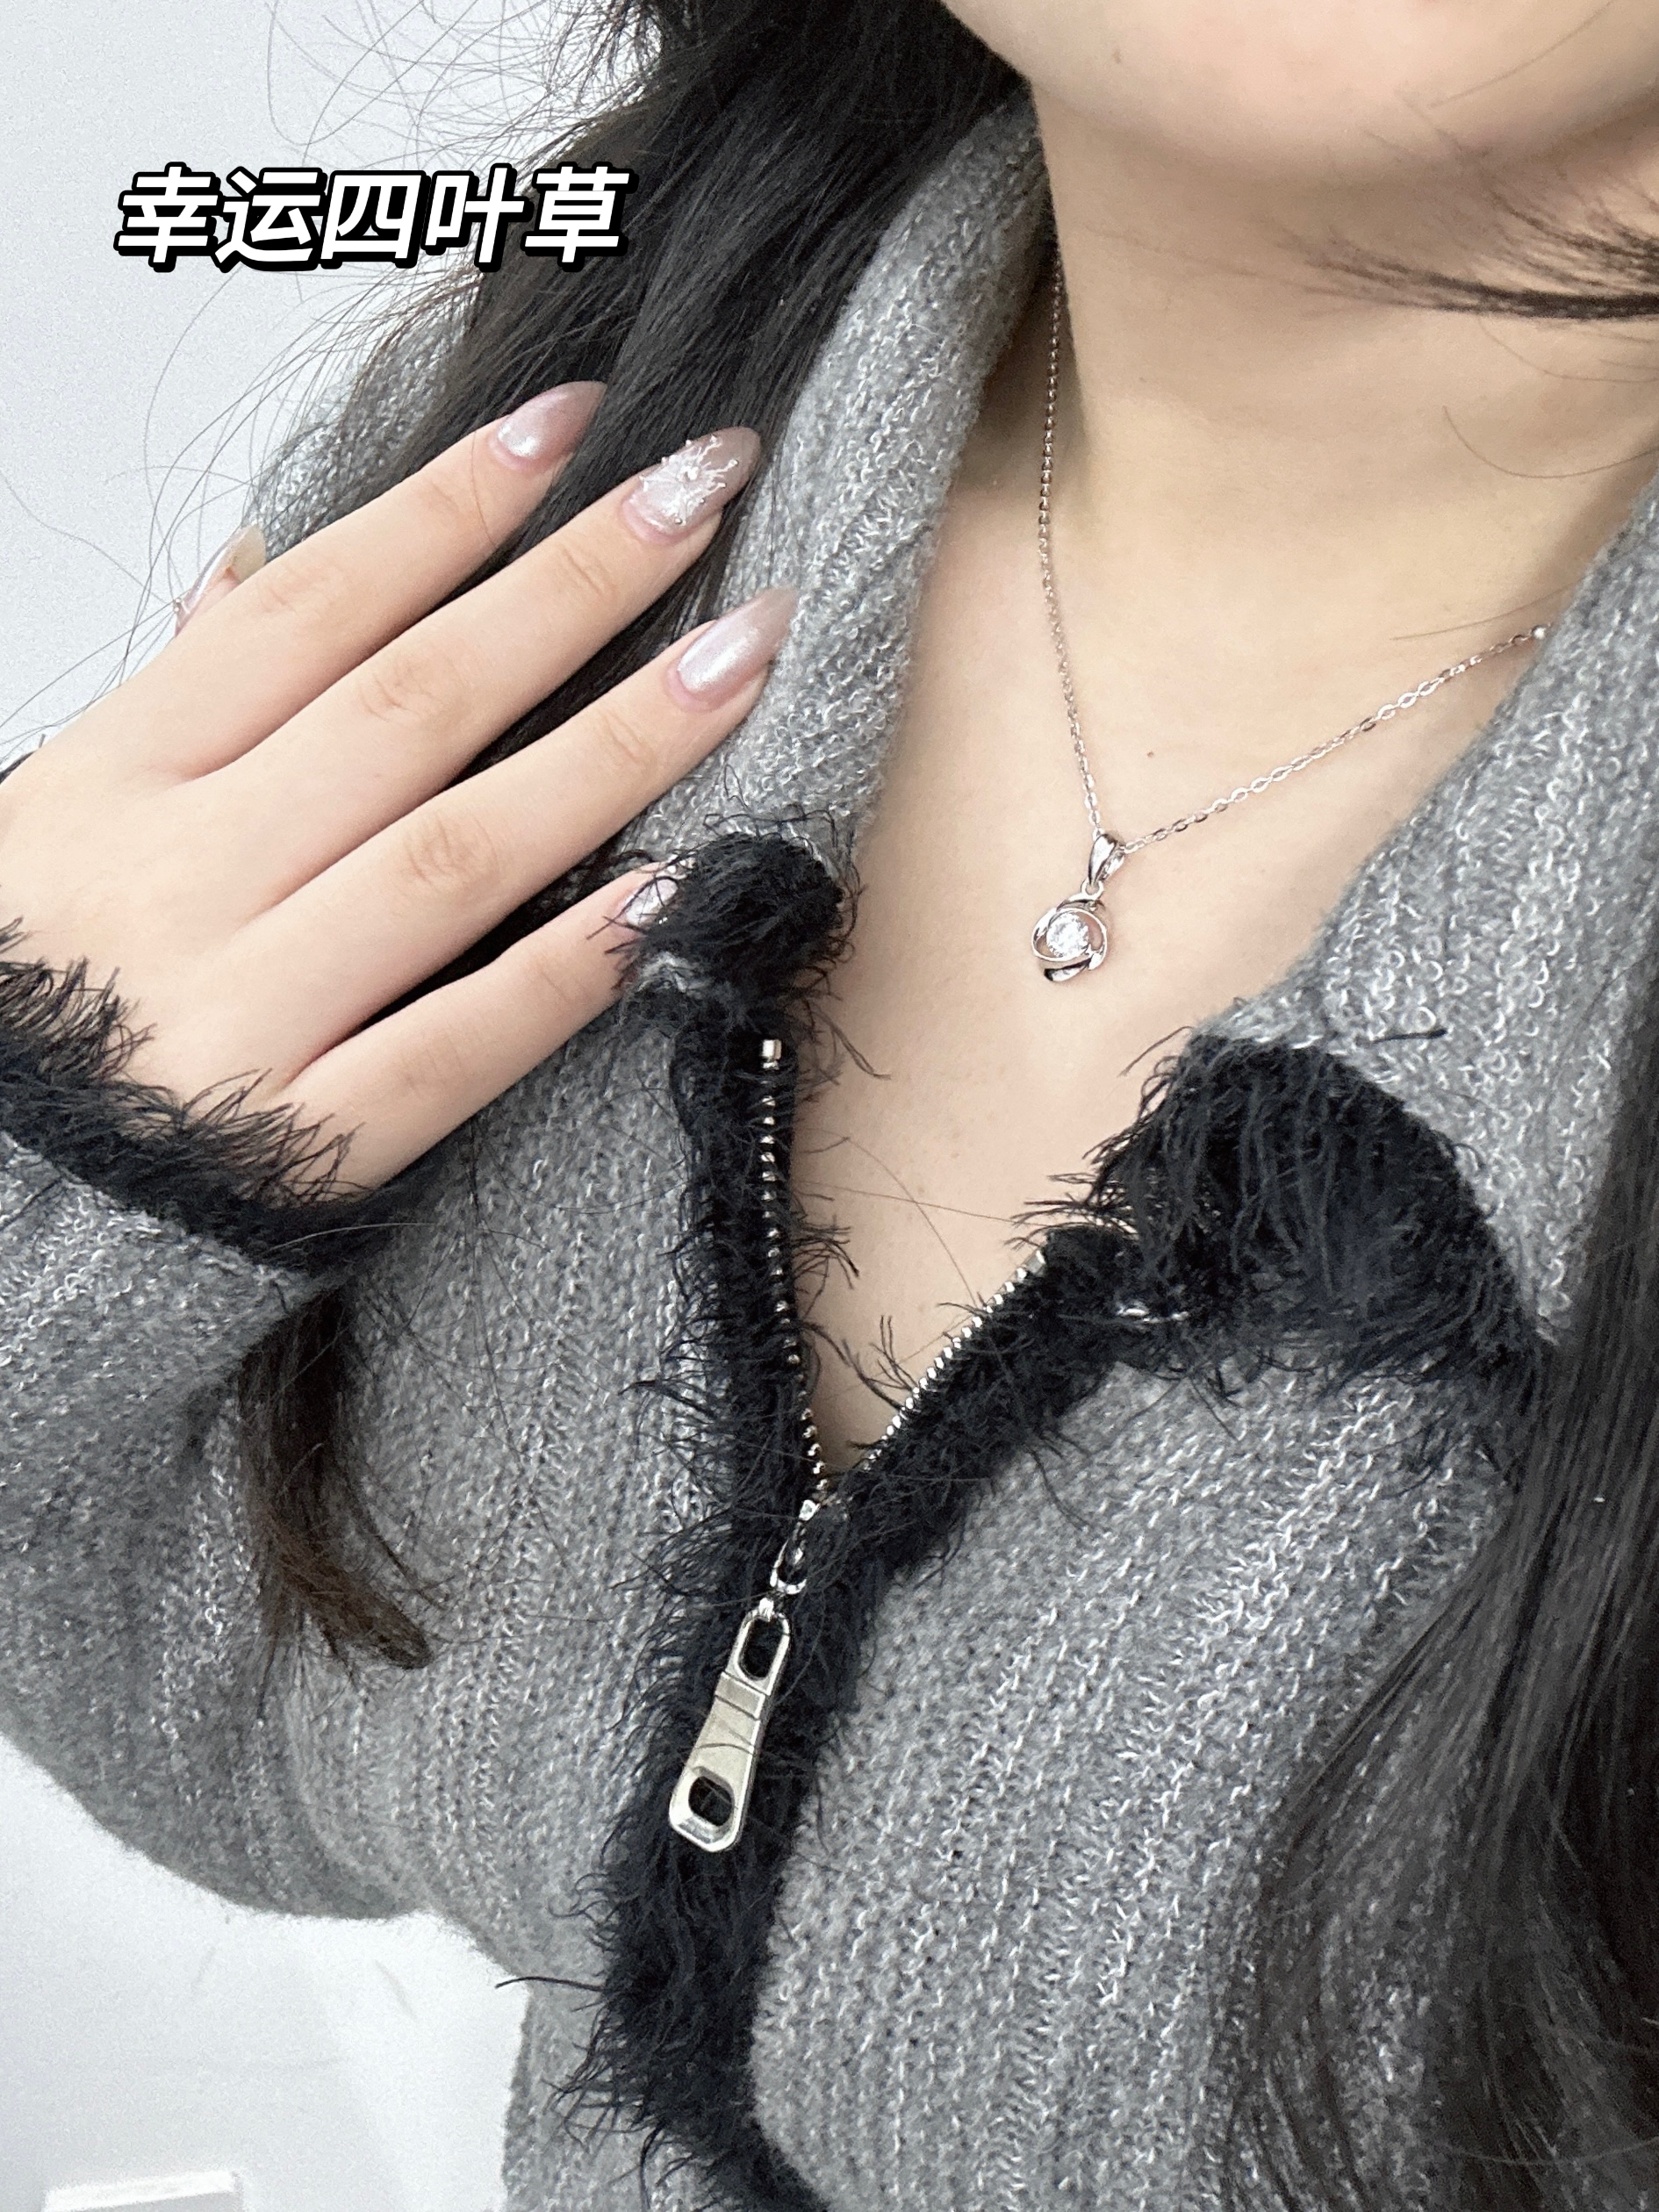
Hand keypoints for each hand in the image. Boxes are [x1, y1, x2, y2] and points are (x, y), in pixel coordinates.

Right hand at [0, 383, 794, 1193]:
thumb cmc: (21, 1007)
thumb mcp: (44, 823)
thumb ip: (173, 701)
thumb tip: (261, 567)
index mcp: (113, 783)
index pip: (307, 612)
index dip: (441, 508)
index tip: (563, 424)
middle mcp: (179, 880)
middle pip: (409, 703)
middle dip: (568, 585)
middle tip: (702, 490)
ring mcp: (238, 1015)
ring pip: (455, 855)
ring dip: (612, 747)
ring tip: (738, 653)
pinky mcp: (301, 1149)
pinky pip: (454, 1046)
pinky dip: (562, 969)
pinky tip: (672, 891)